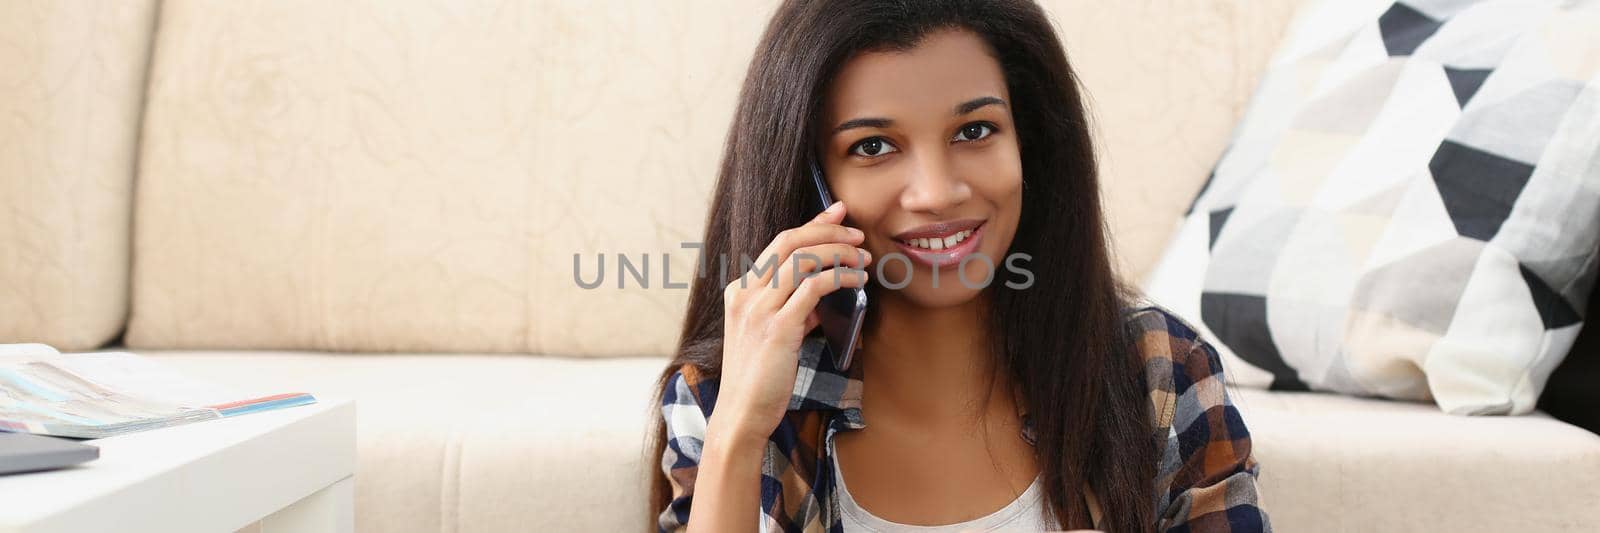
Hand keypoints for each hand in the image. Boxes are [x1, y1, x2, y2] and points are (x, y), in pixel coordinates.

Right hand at [711, 201, 870, 442]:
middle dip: (828, 231)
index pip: (779, 243)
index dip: (813, 224)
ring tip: (863, 260)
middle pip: (790, 241)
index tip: (839, 213)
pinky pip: (813, 288)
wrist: (741, 414)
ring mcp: (759, 309)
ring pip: (803, 259)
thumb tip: (823, 295)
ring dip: (839, 254)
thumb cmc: (759, 379)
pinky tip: (856, 283)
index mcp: (740, 291)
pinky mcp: (777, 328)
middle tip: (857, 235)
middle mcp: (745, 293)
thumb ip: (795, 310)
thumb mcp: (774, 335)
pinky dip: (839, 278)